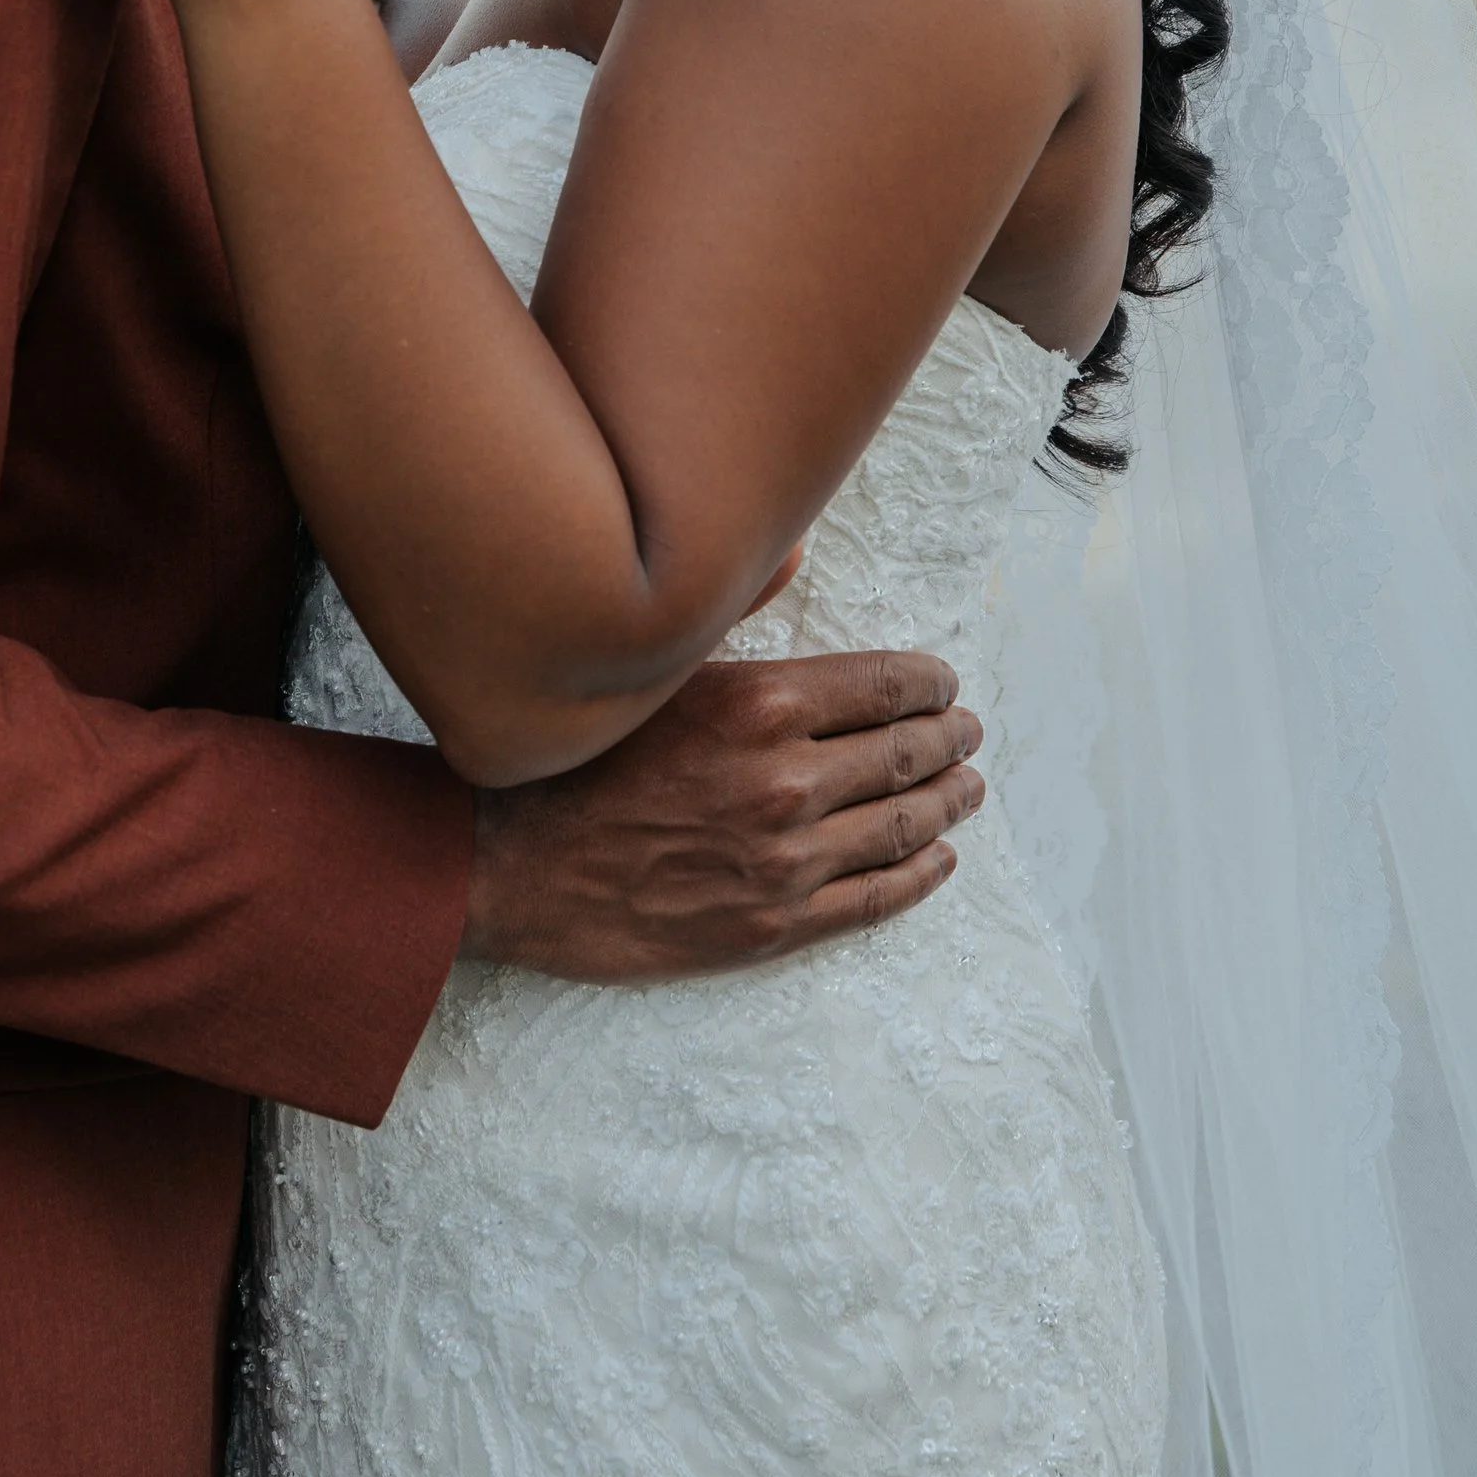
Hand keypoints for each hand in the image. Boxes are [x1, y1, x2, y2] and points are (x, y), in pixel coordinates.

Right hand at [461, 647, 982, 982]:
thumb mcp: (651, 666)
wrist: (508, 866)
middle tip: (967, 733)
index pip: (887, 684)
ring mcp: (784, 861)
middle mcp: (784, 781)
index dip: (930, 684)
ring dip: (946, 803)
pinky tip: (939, 858)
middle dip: (949, 740)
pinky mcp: (773, 924)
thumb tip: (791, 551)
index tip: (944, 684)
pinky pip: (874, 899)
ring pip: (901, 826)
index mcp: (760, 704)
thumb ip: (731, 610)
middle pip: (905, 754)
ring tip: (966, 787)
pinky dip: (919, 875)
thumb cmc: (571, 759)